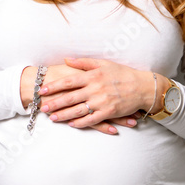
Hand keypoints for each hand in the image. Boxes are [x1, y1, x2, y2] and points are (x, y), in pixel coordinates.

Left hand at [38, 57, 155, 130]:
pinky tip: (71, 124)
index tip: (42, 90)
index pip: (69, 81)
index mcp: (93, 76)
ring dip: (64, 115)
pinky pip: (91, 119)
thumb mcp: (104, 63)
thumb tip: (67, 59)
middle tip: (42, 107)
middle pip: (70, 97)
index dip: (54, 86)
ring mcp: (102, 102)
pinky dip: (80, 122)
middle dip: (54, 103)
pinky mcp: (109, 112)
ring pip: (78, 110)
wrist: (142, 87)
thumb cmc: (123, 74)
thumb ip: (84, 62)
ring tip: (52, 118)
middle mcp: (95, 89)